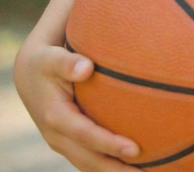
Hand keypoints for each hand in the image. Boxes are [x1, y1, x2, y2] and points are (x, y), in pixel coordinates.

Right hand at [15, 44, 140, 171]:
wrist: (30, 75)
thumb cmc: (47, 63)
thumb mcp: (52, 59)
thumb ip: (68, 63)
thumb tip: (86, 68)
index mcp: (56, 117)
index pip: (87, 135)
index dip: (110, 144)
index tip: (136, 149)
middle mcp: (58, 136)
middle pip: (89, 160)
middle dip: (117, 169)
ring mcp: (63, 143)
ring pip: (90, 165)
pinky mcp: (70, 143)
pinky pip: (90, 159)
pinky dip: (109, 166)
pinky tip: (133, 166)